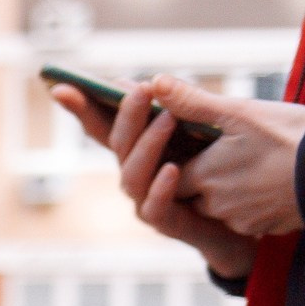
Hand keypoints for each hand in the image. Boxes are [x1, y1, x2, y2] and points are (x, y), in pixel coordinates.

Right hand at [49, 76, 284, 279]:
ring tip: (168, 119)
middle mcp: (135, 176)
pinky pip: (155, 207)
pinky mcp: (168, 225)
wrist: (245, 225)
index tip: (60, 86)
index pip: (104, 127)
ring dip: (147, 146)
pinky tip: (171, 169)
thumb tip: (159, 81)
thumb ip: (183, 111)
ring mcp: (146, 201)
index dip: (81, 108)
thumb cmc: (222, 177)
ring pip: (132, 176)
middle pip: (118, 145)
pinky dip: (160, 188)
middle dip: (126, 116)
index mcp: (139, 151)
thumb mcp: (207, 136)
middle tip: (142, 89)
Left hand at [153, 77, 304, 237]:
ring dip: (228, 188)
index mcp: (204, 176)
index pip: (169, 174)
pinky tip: (271, 177)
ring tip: (251, 161)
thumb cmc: (292, 138)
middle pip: (192, 193)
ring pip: (220, 206)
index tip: (195, 143)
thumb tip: (155, 83)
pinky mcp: (266, 228)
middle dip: (204, 174)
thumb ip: (194, 102)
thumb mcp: (242, 113)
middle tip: (228, 150)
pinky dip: (253, 200)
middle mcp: (216, 205)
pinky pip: (248, 217)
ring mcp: (242, 220)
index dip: (179, 158)